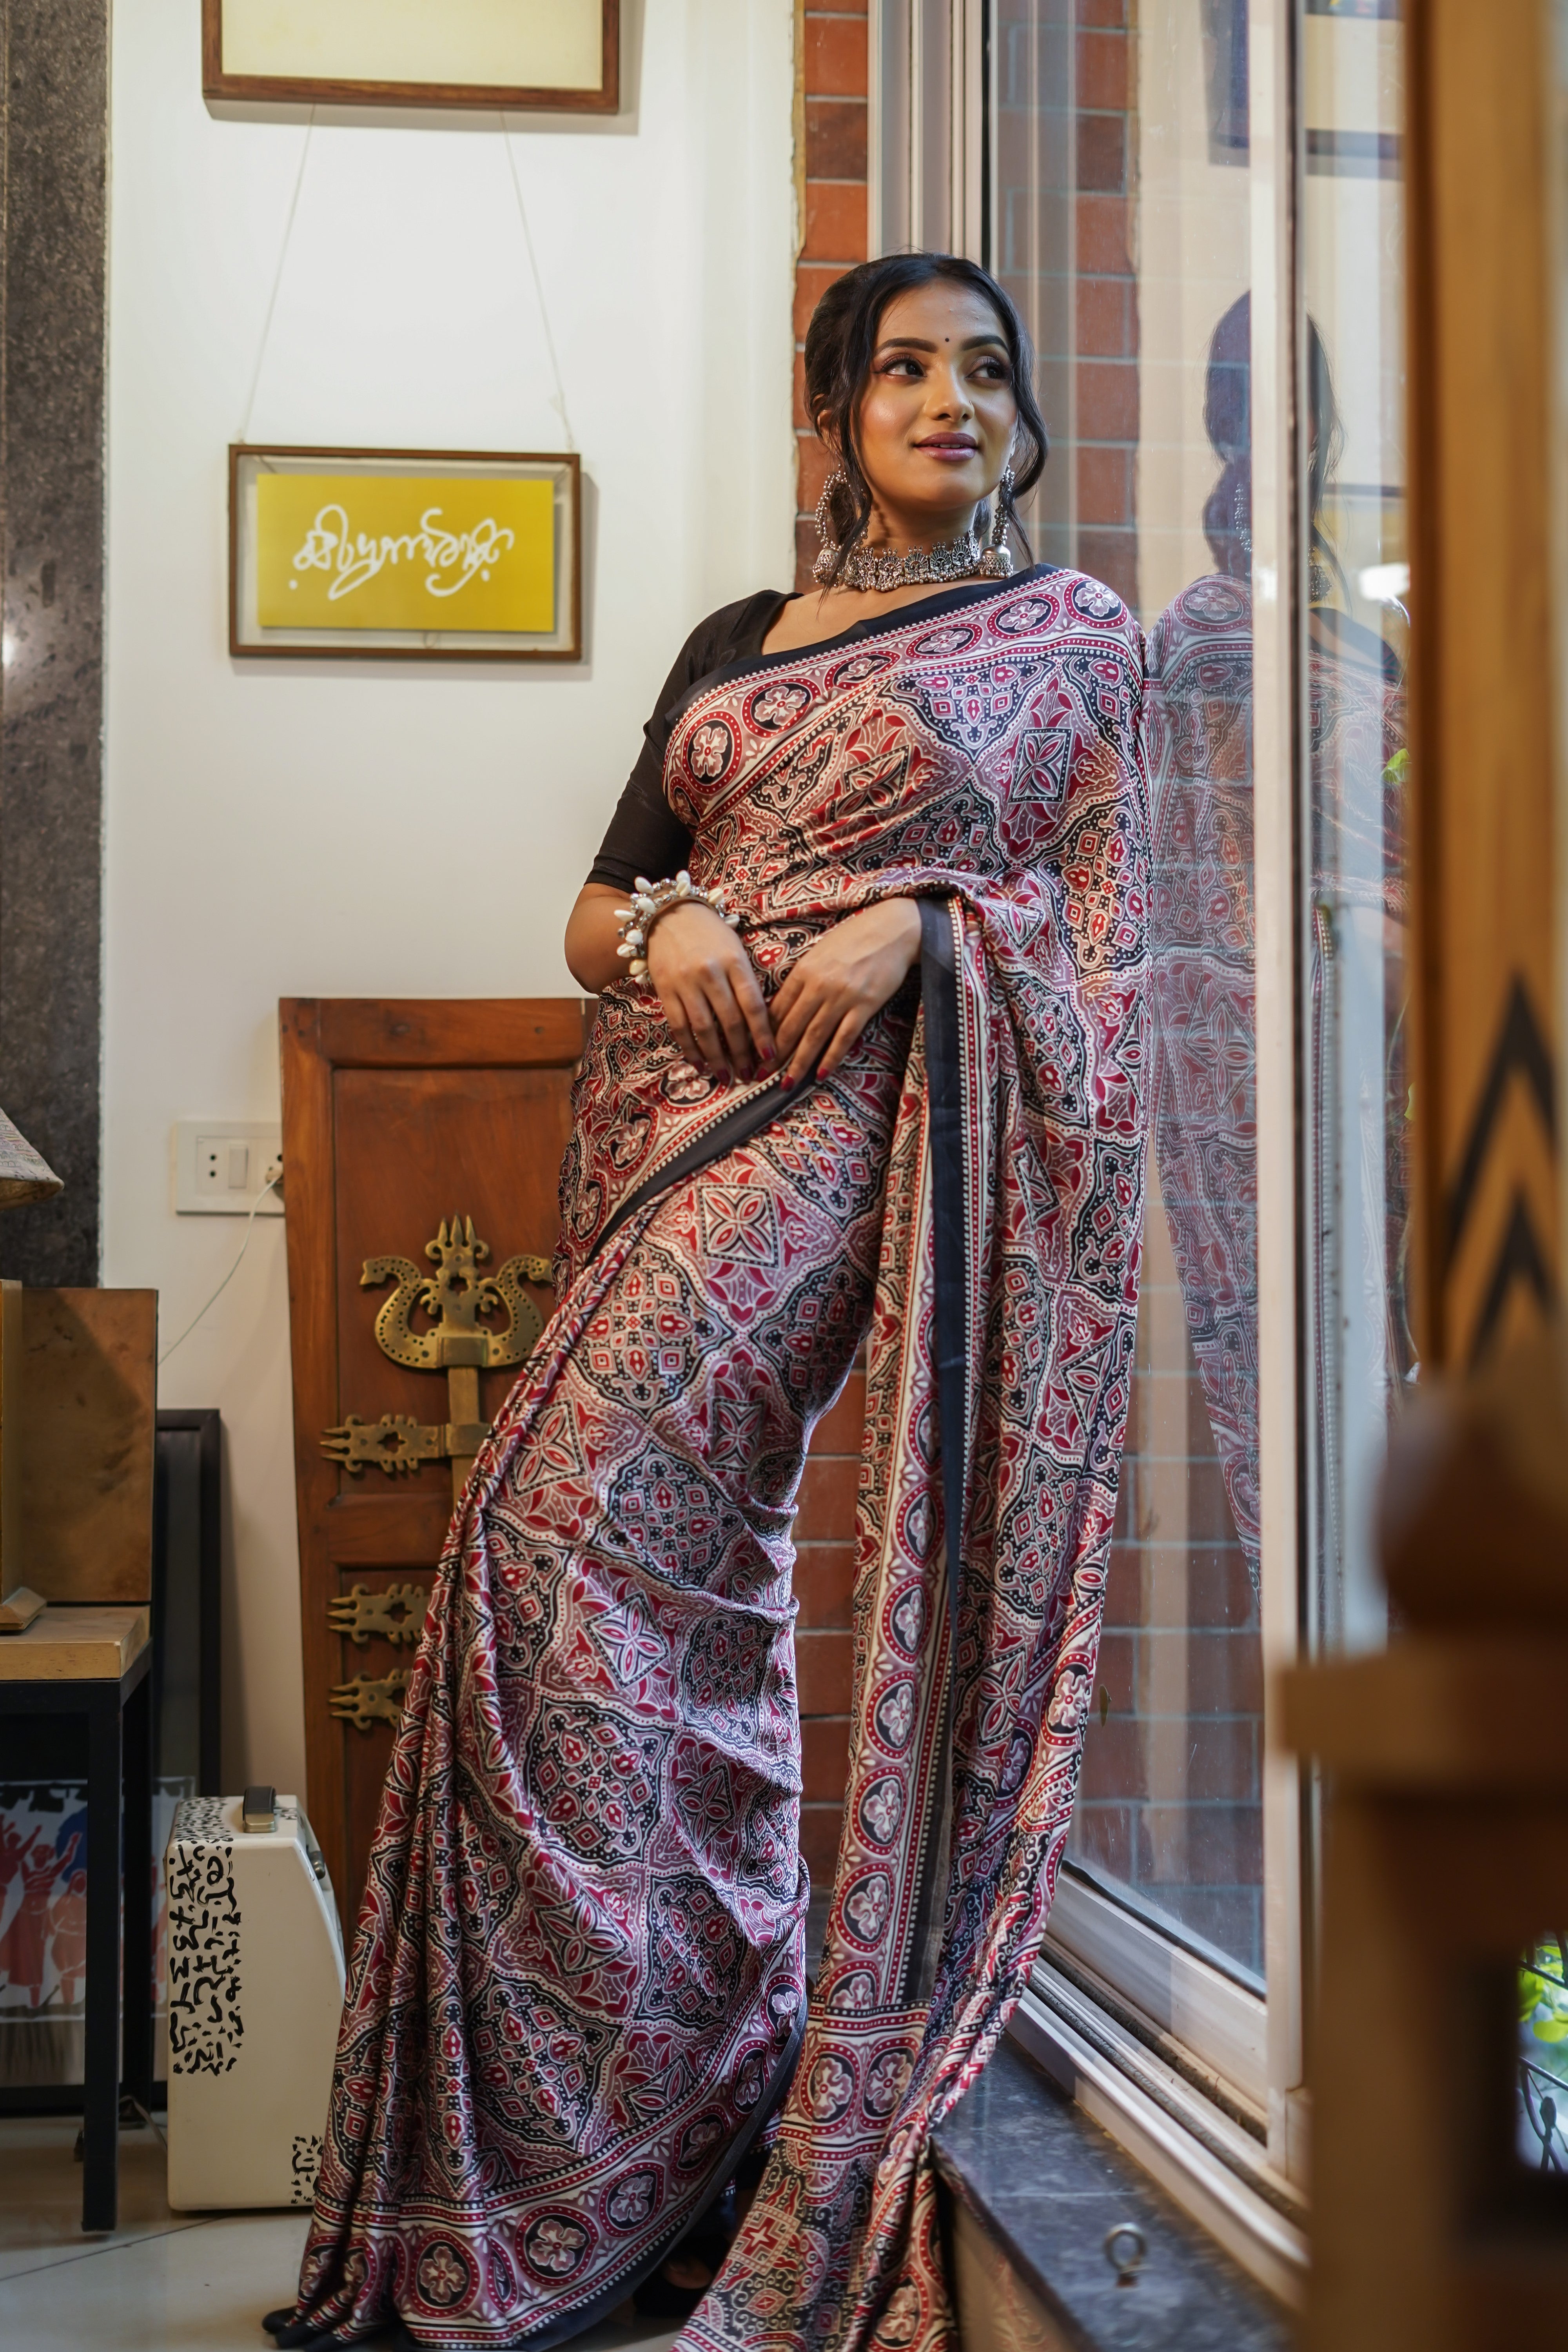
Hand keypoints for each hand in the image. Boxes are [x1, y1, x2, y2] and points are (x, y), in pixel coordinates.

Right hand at [646, 899, 776, 1080]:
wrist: (670, 914)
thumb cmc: (711, 934)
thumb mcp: (736, 950)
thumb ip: (746, 982)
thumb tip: (761, 1024)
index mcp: (735, 962)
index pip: (753, 1005)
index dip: (763, 1035)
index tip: (771, 1057)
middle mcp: (711, 973)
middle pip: (730, 1021)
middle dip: (742, 1053)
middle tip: (750, 1075)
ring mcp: (686, 982)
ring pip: (703, 1029)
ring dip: (717, 1057)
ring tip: (727, 1076)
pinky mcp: (666, 990)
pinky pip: (679, 1026)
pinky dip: (690, 1048)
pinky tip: (700, 1064)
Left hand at [771, 900, 922, 1088]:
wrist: (892, 929)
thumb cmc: (855, 938)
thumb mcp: (820, 953)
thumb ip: (803, 978)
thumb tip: (785, 1005)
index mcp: (803, 971)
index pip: (776, 1008)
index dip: (763, 1033)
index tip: (754, 1052)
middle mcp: (818, 985)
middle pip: (790, 1026)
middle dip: (774, 1054)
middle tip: (761, 1075)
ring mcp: (842, 997)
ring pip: (813, 1036)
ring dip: (798, 1063)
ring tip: (786, 1083)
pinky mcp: (864, 1006)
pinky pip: (843, 1038)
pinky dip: (831, 1058)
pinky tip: (820, 1074)